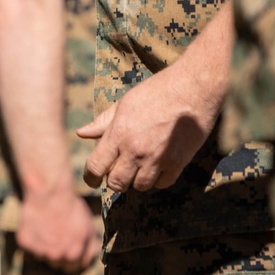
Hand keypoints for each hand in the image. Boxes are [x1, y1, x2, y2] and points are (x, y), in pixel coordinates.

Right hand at [16, 186, 100, 273]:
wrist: (49, 191)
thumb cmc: (71, 208)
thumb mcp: (88, 227)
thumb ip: (89, 249)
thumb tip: (87, 262)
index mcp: (73, 255)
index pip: (72, 268)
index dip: (72, 256)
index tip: (69, 244)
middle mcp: (55, 256)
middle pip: (57, 264)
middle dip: (59, 253)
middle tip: (58, 235)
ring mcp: (38, 250)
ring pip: (43, 256)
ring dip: (45, 247)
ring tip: (48, 228)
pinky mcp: (24, 242)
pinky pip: (29, 247)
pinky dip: (32, 239)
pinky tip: (37, 225)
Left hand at [78, 62, 220, 193]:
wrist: (192, 88)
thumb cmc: (156, 91)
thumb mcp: (125, 103)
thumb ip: (103, 122)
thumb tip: (81, 133)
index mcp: (119, 133)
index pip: (95, 167)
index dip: (90, 177)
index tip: (92, 179)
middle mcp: (135, 150)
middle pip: (117, 183)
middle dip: (115, 180)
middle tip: (119, 171)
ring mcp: (157, 158)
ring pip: (140, 186)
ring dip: (137, 179)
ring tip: (140, 166)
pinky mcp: (177, 162)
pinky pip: (162, 183)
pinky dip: (158, 179)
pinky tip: (158, 165)